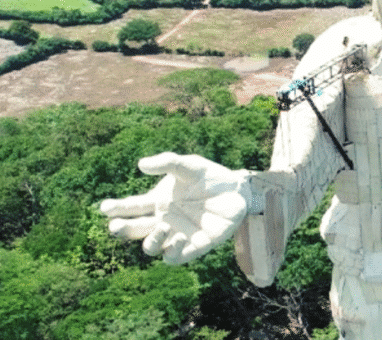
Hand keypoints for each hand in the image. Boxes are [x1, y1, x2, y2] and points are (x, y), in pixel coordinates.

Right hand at [100, 152, 251, 264]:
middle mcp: (162, 220)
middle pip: (135, 231)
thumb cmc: (210, 177)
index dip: (115, 208)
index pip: (130, 208)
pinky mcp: (194, 247)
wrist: (237, 191)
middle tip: (115, 226)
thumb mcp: (189, 165)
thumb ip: (168, 163)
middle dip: (122, 230)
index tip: (104, 207)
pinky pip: (174, 258)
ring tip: (162, 226)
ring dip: (151, 241)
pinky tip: (178, 236)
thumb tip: (141, 165)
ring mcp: (176, 235)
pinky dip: (171, 252)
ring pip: (151, 248)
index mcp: (157, 202)